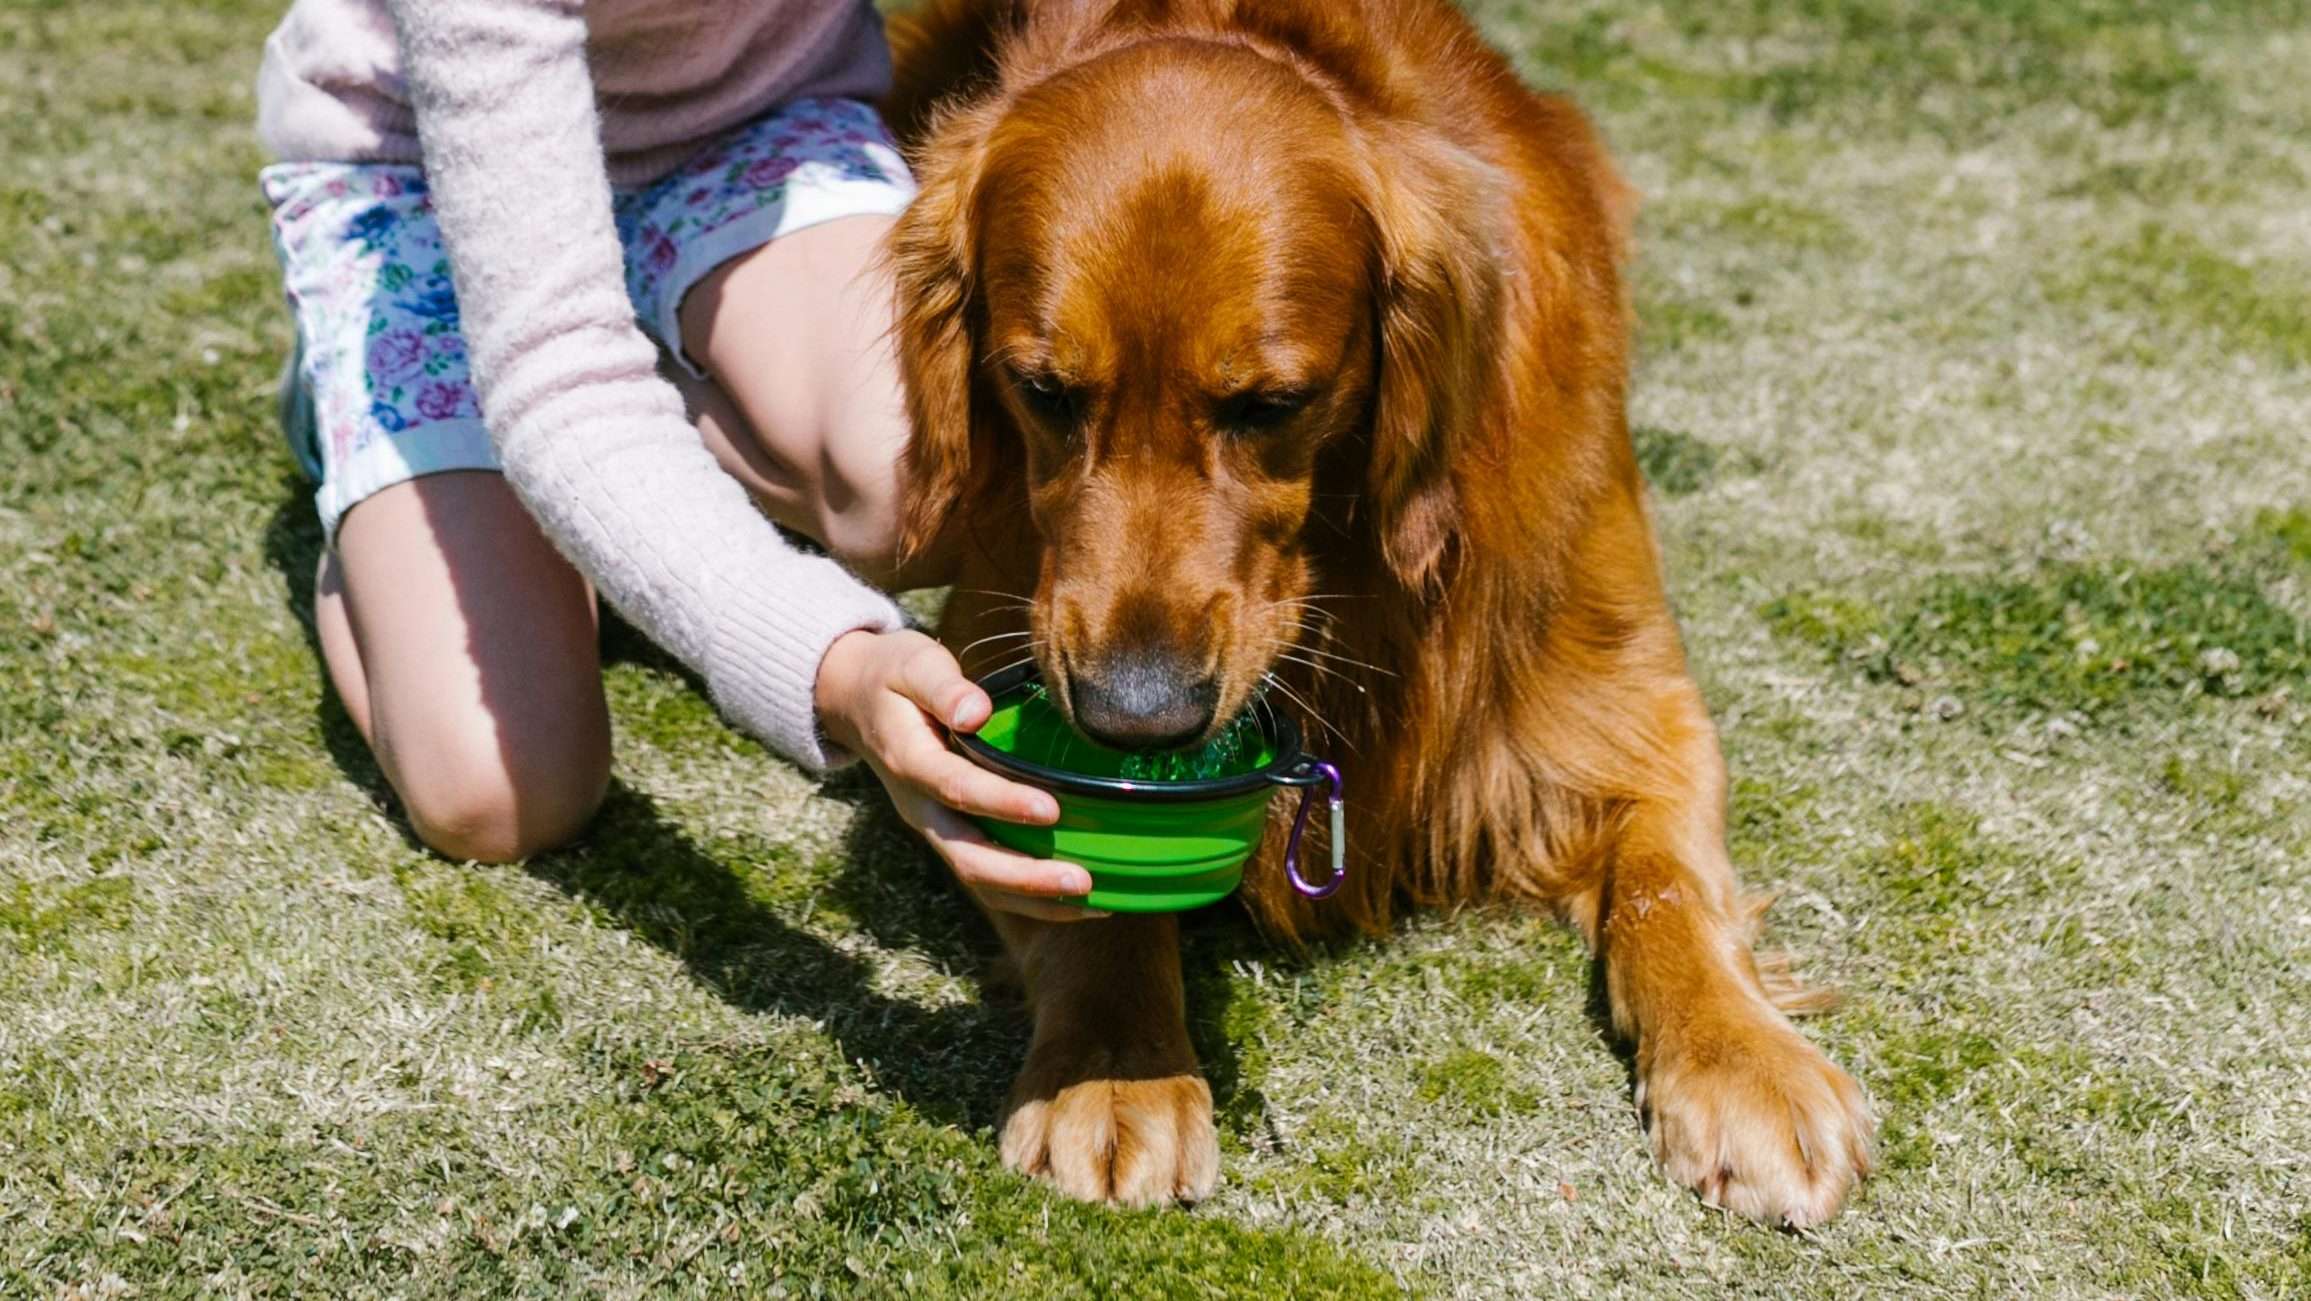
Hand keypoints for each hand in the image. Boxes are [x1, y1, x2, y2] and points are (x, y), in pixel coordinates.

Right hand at [815, 628, 1107, 921]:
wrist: (855, 701)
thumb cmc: (895, 676)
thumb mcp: (913, 665)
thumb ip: (944, 688)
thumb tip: (976, 712)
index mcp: (909, 761)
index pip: (957, 789)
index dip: (1002, 803)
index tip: (1051, 808)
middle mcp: (919, 807)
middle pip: (968, 857)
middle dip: (1025, 877)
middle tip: (1081, 880)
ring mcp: (933, 827)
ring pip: (978, 880)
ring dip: (1032, 898)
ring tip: (1091, 902)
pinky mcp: (949, 834)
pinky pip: (986, 877)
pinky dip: (1028, 896)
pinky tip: (1075, 900)